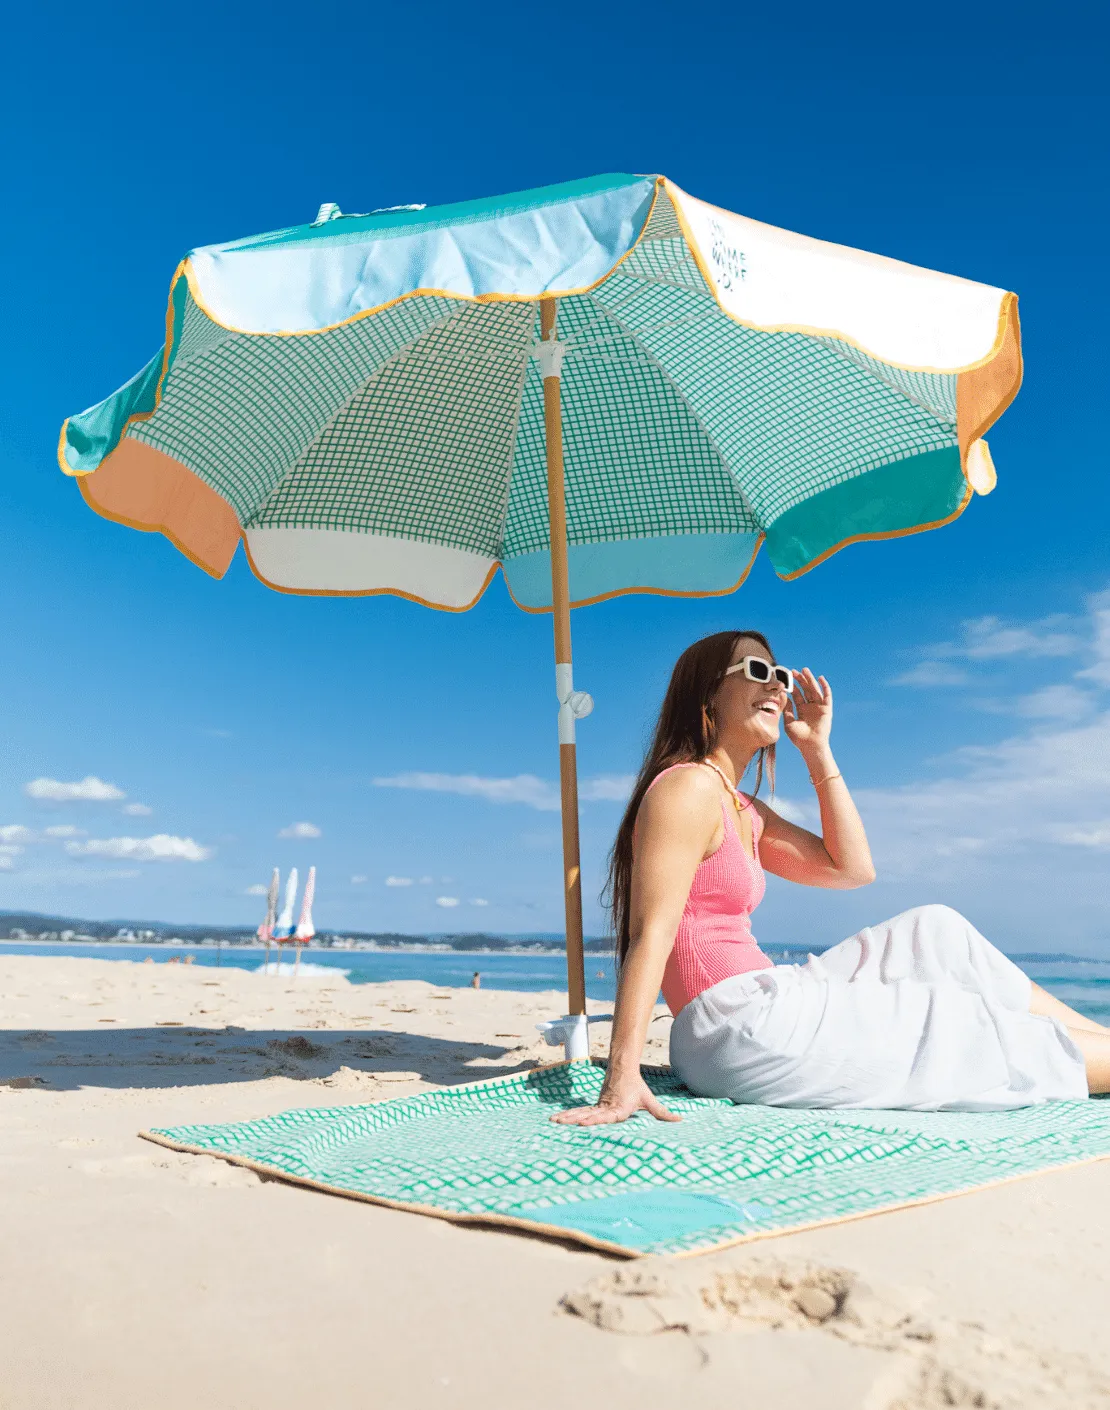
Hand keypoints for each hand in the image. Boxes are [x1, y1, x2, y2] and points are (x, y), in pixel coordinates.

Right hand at [550, 1070, 680, 1125]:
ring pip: (580, 1111)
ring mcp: (597, 1105)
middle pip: (588, 1114)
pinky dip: (568, 1114)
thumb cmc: (636, 1087)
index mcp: (618, 1108)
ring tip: (553, 1121)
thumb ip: (663, 1113)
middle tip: (560, 1123)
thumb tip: (681, 1119)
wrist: (623, 1069)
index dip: (594, 1119)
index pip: (605, 1116)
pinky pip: (579, 1110)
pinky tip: (556, 1119)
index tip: (583, 1122)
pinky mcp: (594, 1105)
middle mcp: (605, 1107)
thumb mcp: (649, 1100)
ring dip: (566, 1116)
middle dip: (573, 1119)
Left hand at [784, 667, 832, 753]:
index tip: (786, 678)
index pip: (797, 695)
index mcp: (801, 710)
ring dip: (810, 680)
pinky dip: (825, 687)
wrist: (810, 746)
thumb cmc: (798, 738)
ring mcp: (818, 707)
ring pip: (814, 690)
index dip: (792, 687)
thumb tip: (782, 696)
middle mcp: (810, 707)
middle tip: (793, 671)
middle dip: (800, 680)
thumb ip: (786, 709)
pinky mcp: (826, 709)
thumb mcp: (788, 722)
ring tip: (805, 670)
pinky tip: (821, 678)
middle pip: (805, 690)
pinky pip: (827, 696)